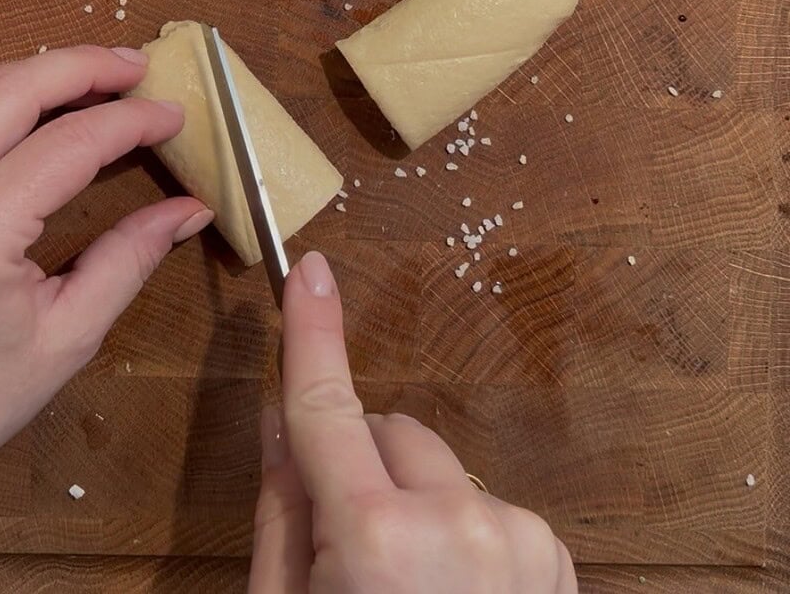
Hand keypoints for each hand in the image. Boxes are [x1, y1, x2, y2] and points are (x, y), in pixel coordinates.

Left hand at [0, 45, 211, 593]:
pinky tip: (31, 104)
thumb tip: (190, 208)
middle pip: (13, 89)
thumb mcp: (67, 338)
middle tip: (139, 68)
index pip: (68, 144)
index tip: (175, 114)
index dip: (131, 121)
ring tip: (94, 75)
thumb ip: (130, 258)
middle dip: (84, 66)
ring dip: (35, 72)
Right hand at [250, 252, 576, 593]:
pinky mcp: (551, 553)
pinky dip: (463, 535)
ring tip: (407, 584)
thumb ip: (282, 513)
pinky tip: (452, 593)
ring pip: (438, 469)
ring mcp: (514, 536)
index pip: (327, 407)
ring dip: (416, 504)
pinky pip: (485, 504)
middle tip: (346, 544)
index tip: (309, 271)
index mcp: (376, 536)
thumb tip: (281, 423)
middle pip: (390, 433)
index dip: (312, 333)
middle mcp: (455, 522)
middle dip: (362, 468)